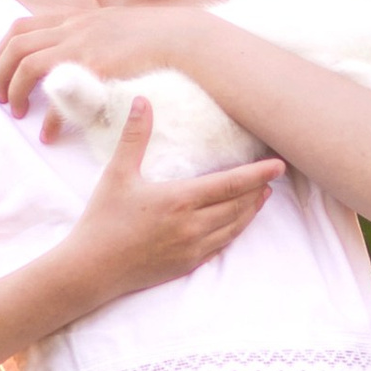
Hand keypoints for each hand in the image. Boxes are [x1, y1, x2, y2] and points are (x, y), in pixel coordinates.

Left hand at [0, 4, 182, 123]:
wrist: (183, 37)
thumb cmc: (156, 36)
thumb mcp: (115, 24)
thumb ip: (93, 33)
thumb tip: (83, 49)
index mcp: (75, 17)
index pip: (22, 26)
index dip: (3, 49)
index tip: (3, 69)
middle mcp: (72, 28)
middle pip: (15, 45)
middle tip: (2, 98)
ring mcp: (82, 46)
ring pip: (26, 65)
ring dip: (14, 91)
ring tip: (18, 113)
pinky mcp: (95, 68)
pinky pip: (57, 93)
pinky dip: (47, 116)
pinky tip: (48, 133)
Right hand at [55, 97, 280, 303]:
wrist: (91, 270)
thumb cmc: (103, 220)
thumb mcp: (117, 174)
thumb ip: (134, 137)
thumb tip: (142, 101)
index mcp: (180, 200)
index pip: (231, 184)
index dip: (258, 173)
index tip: (279, 165)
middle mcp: (193, 226)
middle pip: (239, 205)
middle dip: (257, 189)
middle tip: (271, 176)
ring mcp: (192, 248)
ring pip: (234, 227)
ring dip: (250, 211)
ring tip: (261, 196)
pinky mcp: (187, 264)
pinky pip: (222, 246)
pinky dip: (235, 231)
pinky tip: (237, 224)